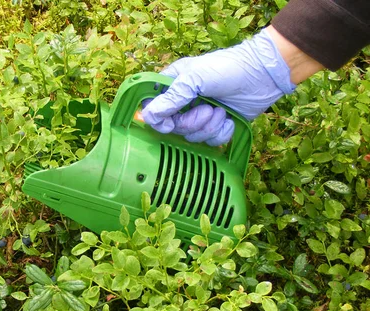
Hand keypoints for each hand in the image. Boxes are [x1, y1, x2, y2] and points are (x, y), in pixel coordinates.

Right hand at [142, 28, 295, 145]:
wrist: (264, 75)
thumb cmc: (228, 68)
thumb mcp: (195, 79)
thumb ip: (171, 98)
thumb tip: (147, 116)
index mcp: (174, 84)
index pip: (152, 107)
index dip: (158, 119)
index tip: (170, 122)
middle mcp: (184, 101)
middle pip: (174, 127)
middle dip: (193, 123)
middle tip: (208, 109)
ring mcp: (200, 114)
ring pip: (192, 137)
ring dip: (209, 127)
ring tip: (222, 111)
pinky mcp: (217, 125)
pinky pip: (211, 142)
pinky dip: (222, 132)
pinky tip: (230, 119)